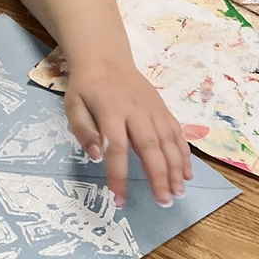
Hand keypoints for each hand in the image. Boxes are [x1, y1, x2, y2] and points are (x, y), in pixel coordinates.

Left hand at [63, 62, 190, 207]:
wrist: (105, 56)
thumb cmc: (86, 86)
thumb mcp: (72, 105)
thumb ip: (82, 130)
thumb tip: (96, 156)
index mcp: (110, 111)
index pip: (116, 149)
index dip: (119, 176)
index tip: (119, 200)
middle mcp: (136, 111)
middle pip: (149, 146)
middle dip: (158, 176)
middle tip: (164, 201)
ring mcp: (152, 109)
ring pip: (168, 140)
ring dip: (176, 168)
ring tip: (178, 192)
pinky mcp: (162, 108)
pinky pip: (176, 132)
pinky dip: (184, 153)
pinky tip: (186, 173)